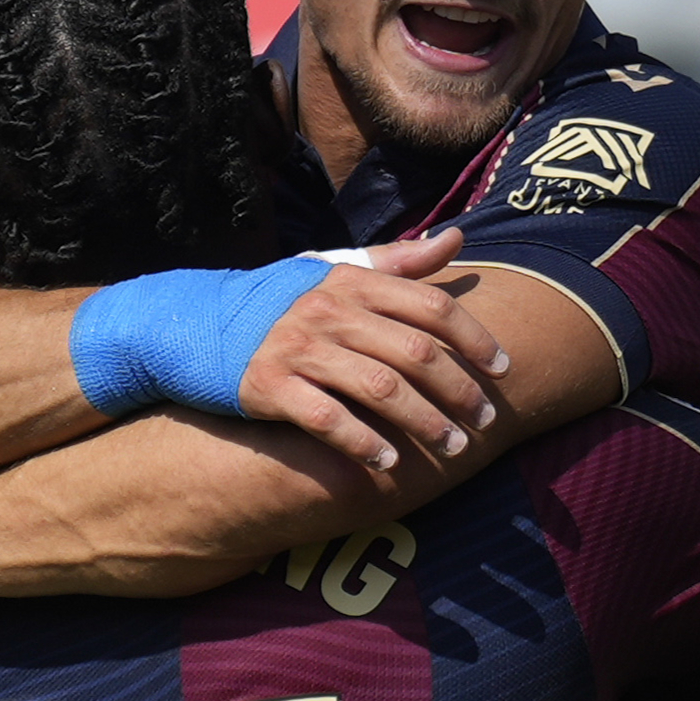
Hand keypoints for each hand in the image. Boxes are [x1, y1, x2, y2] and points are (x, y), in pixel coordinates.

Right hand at [238, 227, 508, 477]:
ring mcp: (298, 349)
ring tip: (453, 448)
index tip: (503, 369)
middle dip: (459, 391)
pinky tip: (388, 461)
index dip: (475, 339)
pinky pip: (326, 419)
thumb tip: (455, 239)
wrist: (196, 323)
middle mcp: (330, 312)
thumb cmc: (280, 300)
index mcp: (352, 283)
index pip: (431, 306)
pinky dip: (362, 442)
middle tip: (484, 421)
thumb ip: (396, 261)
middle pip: (415, 353)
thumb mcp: (334, 272)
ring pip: (380, 390)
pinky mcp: (269, 387)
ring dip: (424, 423)